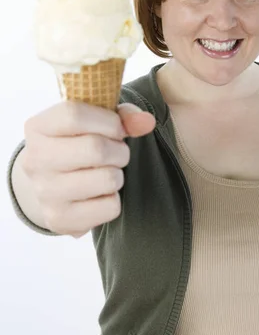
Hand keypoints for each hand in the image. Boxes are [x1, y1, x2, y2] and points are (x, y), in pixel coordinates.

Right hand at [21, 101, 155, 236]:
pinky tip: (99, 195)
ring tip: (106, 173)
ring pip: (107, 179)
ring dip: (117, 175)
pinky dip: (113, 200)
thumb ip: (122, 116)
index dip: (108, 121)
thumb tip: (147, 121)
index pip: (75, 115)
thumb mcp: (93, 123)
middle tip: (117, 154)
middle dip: (119, 150)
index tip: (116, 129)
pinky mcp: (60, 219)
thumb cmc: (77, 145)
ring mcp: (45, 192)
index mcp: (38, 128)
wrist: (50, 186)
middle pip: (96, 148)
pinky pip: (110, 207)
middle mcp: (34, 160)